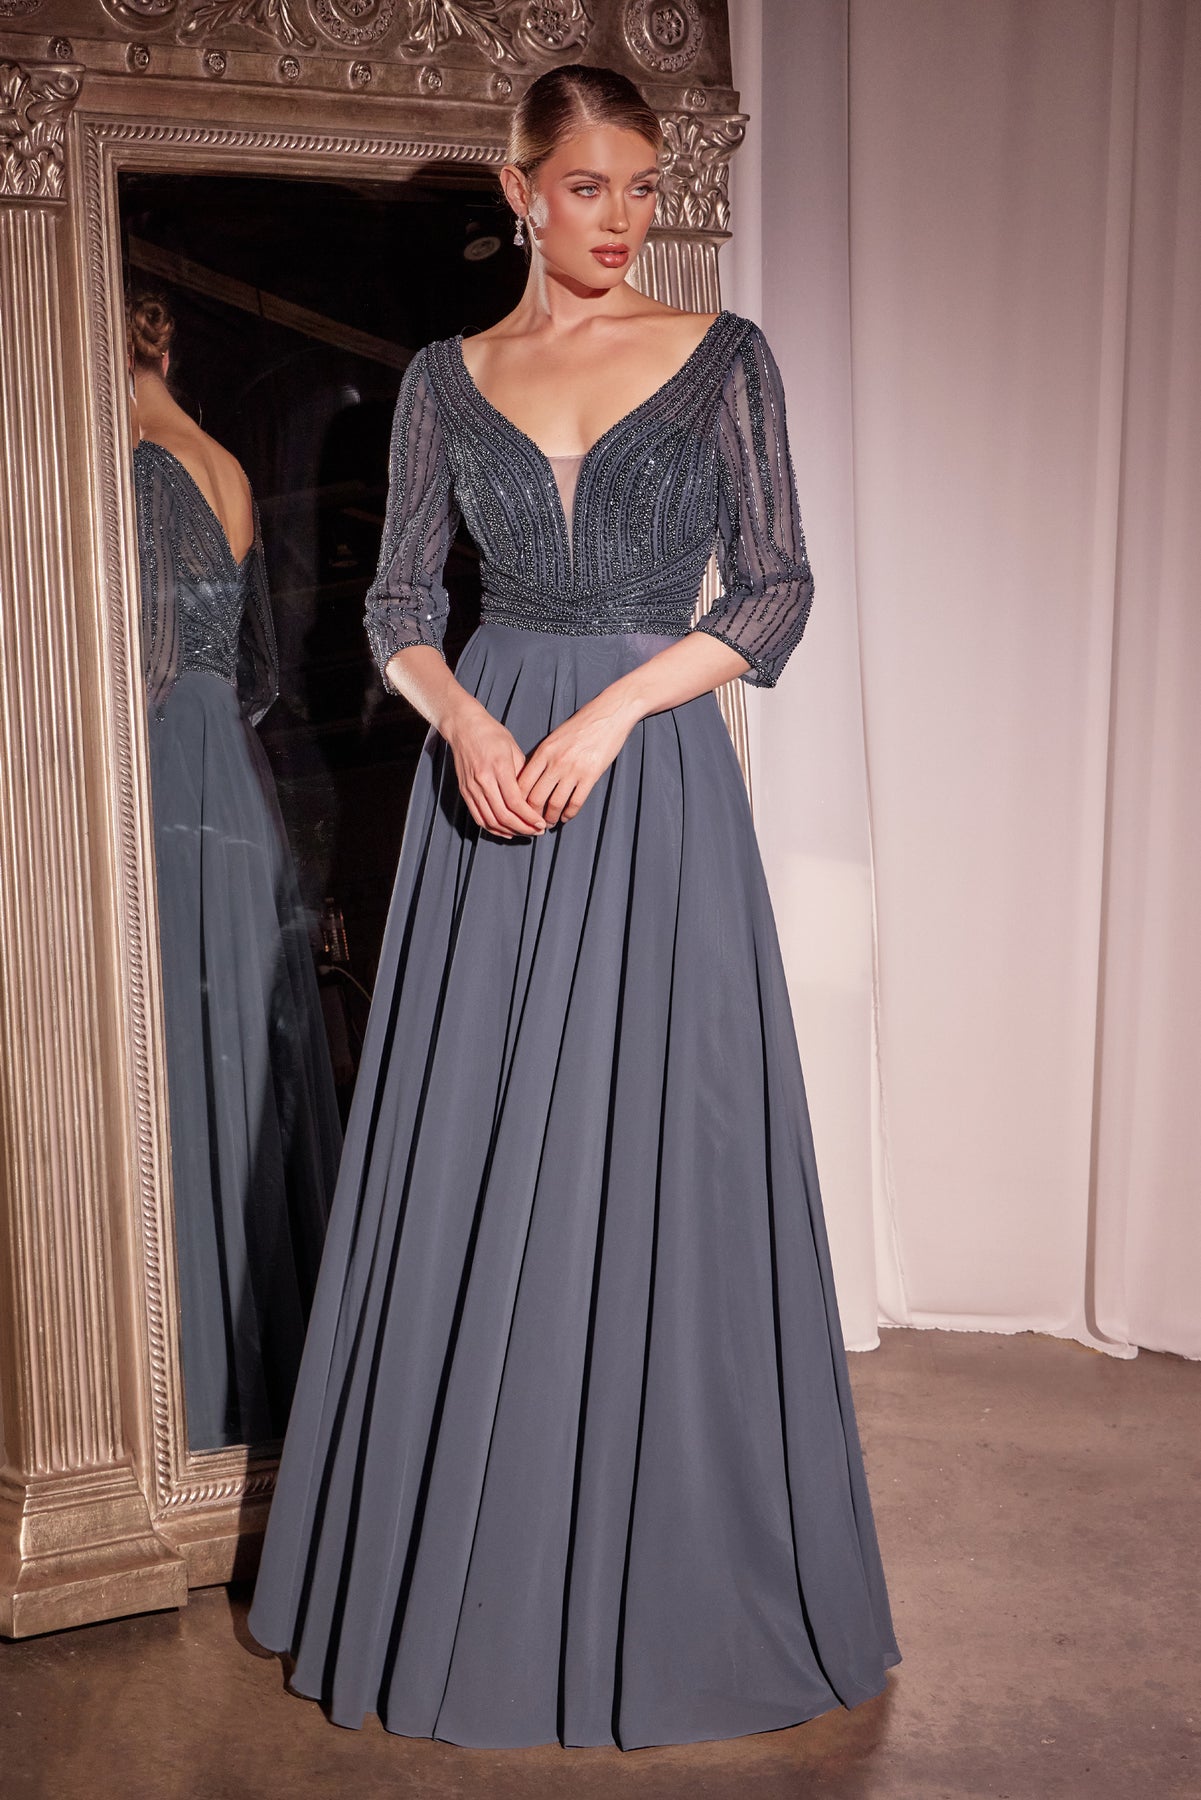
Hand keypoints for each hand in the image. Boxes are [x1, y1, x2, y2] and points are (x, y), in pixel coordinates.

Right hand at [442, 698, 546, 839]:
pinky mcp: (465, 792)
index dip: (529, 817)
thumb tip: (532, 797)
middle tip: (537, 832)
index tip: (541, 824)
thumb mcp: (513, 749)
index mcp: (498, 768)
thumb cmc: (492, 734)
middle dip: (522, 828)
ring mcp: (471, 788)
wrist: (464, 727)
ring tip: (524, 833)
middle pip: (503, 815)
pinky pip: (479, 817)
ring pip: (490, 820)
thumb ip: (522, 774)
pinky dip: (493, 828)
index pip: (515, 802)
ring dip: (509, 831)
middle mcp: (482, 780)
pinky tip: (506, 831)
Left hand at [517, 691, 637, 825]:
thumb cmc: (581, 724)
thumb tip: (529, 777)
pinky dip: (568, 814)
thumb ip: (542, 756)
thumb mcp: (555, 737)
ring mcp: (573, 769)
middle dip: (531, 815)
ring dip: (550, 818)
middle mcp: (555, 762)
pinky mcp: (591, 775)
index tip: (518, 810)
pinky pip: (575, 802)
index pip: (522, 783)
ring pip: (554, 804)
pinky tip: (566, 817)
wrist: (609, 713)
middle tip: (532, 822)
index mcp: (543, 751)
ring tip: (548, 823)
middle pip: (535, 797)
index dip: (517, 801)